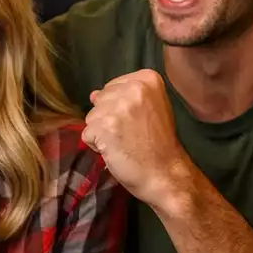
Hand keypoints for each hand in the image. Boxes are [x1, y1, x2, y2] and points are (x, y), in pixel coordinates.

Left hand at [81, 69, 188, 208]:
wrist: (165, 173)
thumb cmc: (160, 144)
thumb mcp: (150, 109)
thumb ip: (124, 98)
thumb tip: (94, 95)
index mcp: (147, 79)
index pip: (113, 87)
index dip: (119, 107)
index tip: (137, 121)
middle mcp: (133, 88)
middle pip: (101, 100)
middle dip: (109, 118)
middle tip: (130, 134)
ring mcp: (118, 107)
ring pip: (92, 116)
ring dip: (102, 132)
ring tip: (123, 143)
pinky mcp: (104, 126)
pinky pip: (87, 134)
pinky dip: (97, 146)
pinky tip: (115, 151)